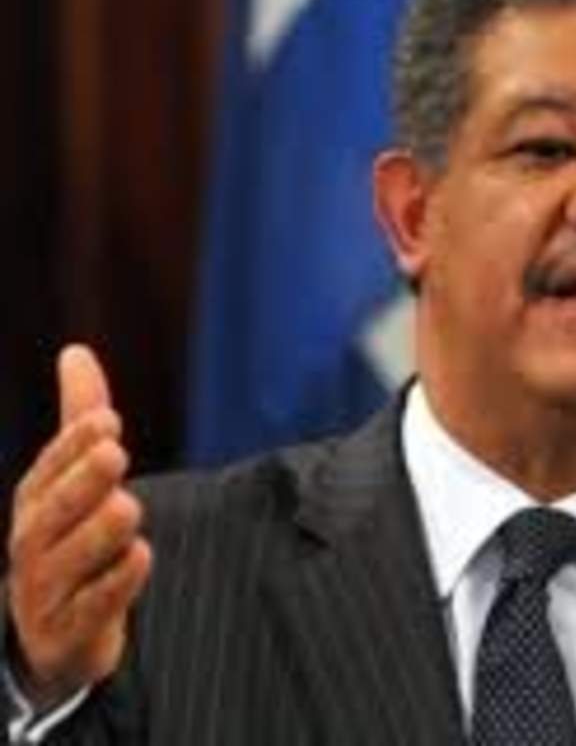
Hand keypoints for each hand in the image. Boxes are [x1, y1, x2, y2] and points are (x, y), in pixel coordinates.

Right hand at [6, 345, 151, 707]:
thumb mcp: (72, 477)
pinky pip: (92, 605)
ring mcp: (47, 588)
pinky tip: (139, 557)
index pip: (50, 468)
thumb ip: (79, 417)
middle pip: (56, 510)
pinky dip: (116, 583)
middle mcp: (33, 542)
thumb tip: (76, 351)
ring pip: (71, 557)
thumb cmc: (69, 536)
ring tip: (127, 506)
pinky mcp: (69, 628)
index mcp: (35, 501)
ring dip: (101, 531)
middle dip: (83, 481)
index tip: (108, 420)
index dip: (74, 445)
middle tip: (115, 453)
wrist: (58, 628)